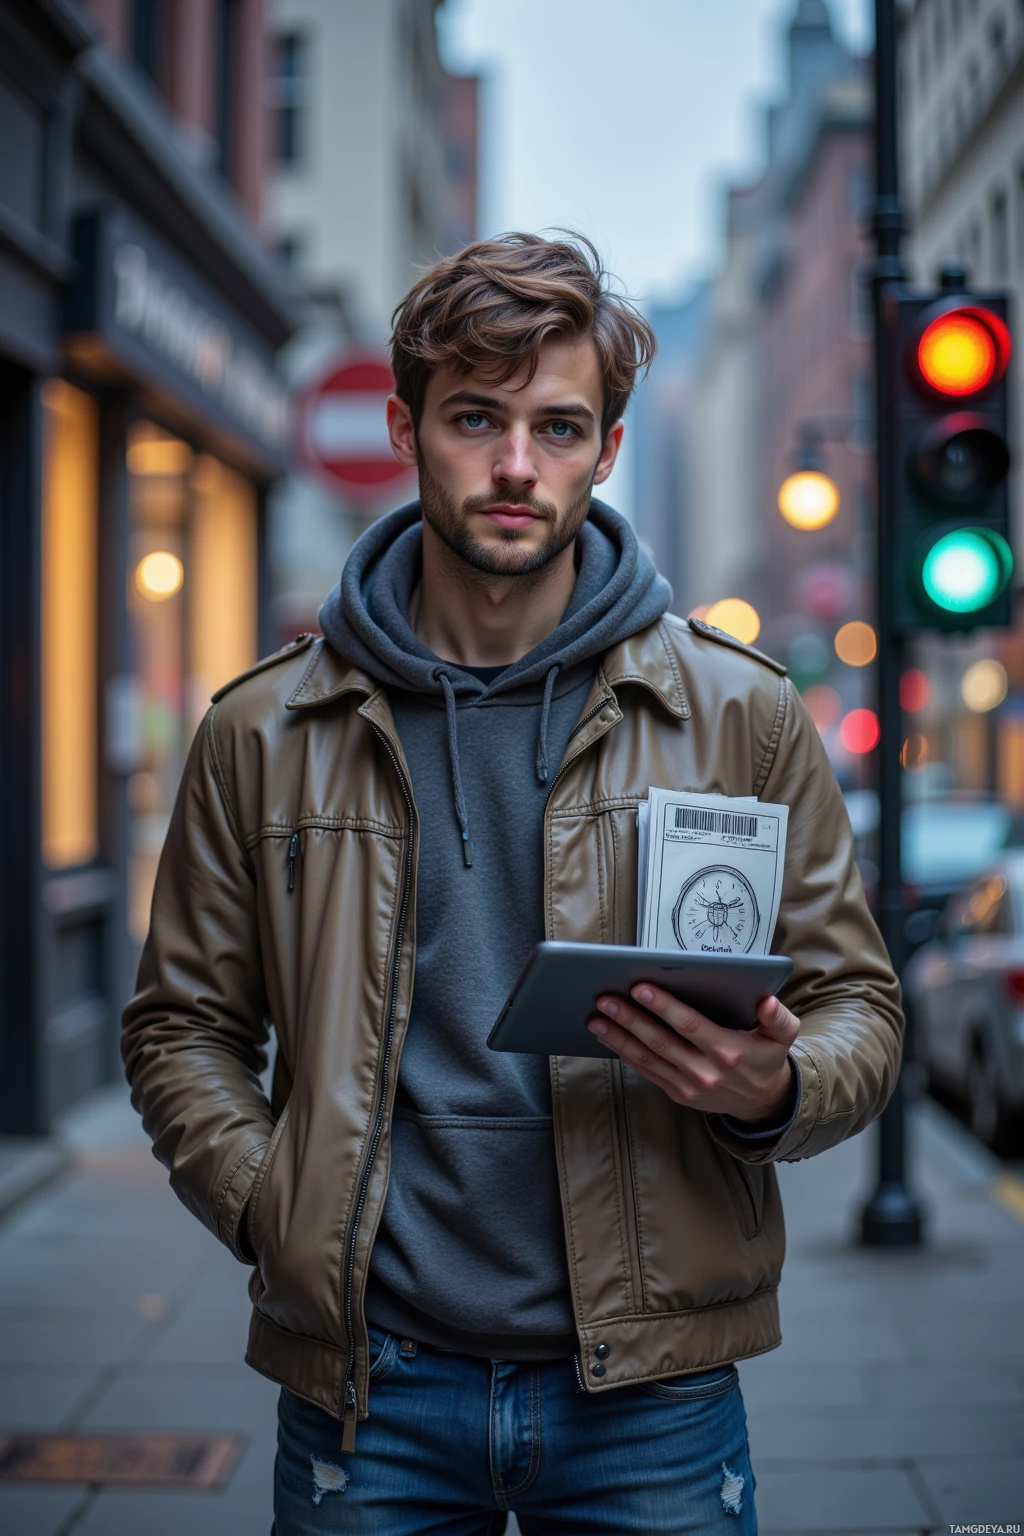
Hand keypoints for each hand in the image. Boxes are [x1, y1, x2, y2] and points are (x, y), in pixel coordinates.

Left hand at [587, 984, 799, 1124]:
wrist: (762, 1102)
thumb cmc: (765, 1058)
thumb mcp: (782, 1037)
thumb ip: (779, 1018)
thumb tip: (769, 1001)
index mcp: (728, 1051)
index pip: (689, 1025)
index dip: (663, 1006)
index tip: (640, 987)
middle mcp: (705, 1071)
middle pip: (660, 1041)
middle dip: (630, 1019)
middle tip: (605, 999)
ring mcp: (688, 1085)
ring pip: (647, 1058)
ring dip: (619, 1038)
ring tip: (596, 1018)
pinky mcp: (676, 1093)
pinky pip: (646, 1072)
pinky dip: (624, 1054)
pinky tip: (608, 1037)